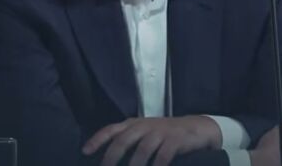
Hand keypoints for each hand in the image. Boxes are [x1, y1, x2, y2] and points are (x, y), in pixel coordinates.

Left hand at [82, 116, 220, 165]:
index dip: (97, 140)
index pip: (111, 129)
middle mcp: (145, 126)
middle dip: (111, 158)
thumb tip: (107, 158)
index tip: (85, 152)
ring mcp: (160, 132)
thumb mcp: (145, 131)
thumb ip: (128, 139)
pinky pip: (162, 157)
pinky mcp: (175, 140)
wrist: (196, 127)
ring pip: (142, 150)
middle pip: (123, 140)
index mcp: (134, 123)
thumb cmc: (165, 133)